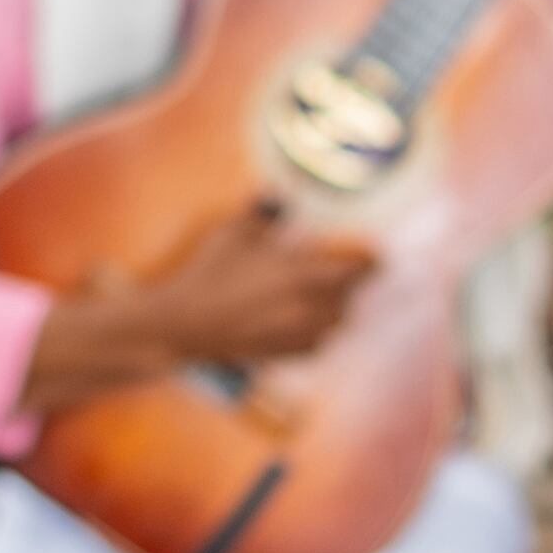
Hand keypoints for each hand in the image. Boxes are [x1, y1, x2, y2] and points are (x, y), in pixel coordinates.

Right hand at [23, 208, 374, 412]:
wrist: (182, 326)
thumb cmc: (208, 274)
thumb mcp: (233, 234)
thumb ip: (263, 215)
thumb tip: (278, 197)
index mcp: (305, 274)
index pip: (363, 268)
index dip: (369, 257)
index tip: (367, 250)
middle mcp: (311, 308)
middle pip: (353, 295)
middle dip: (347, 281)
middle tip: (331, 266)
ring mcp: (300, 335)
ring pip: (339, 321)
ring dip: (333, 306)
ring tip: (312, 292)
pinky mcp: (287, 355)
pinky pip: (318, 341)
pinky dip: (316, 328)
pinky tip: (295, 315)